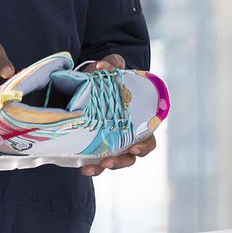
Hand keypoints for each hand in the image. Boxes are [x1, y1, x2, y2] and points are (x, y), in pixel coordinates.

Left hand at [79, 54, 156, 176]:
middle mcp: (127, 136)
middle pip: (132, 156)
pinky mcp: (96, 147)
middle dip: (122, 161)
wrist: (86, 83)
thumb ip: (112, 63)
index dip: (144, 145)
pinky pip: (97, 162)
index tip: (134, 147)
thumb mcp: (109, 69)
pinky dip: (92, 167)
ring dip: (106, 166)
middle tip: (109, 161)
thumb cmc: (105, 79)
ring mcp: (112, 143)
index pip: (148, 138)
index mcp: (138, 121)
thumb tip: (103, 67)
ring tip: (93, 167)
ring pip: (115, 162)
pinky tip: (83, 168)